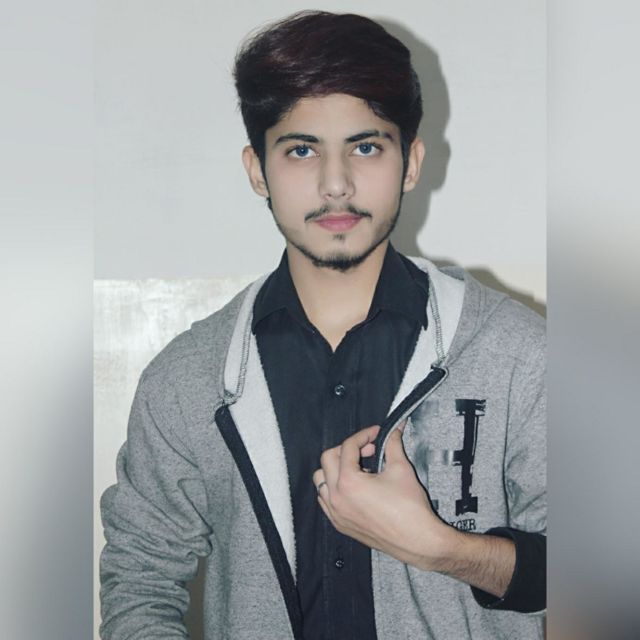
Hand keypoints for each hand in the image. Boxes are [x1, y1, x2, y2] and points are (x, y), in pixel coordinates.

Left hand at [312, 424, 450, 568]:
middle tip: (368, 450)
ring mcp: (336, 513)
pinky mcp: (340, 524)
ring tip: (359, 468)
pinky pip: (325, 500)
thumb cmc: (410, 511)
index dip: (363, 435)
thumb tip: (393, 432)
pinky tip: (354, 487)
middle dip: (347, 449)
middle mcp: (337, 498)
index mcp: (349, 482)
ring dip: (336, 468)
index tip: (375, 434)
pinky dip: (334, 488)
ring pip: (321, 480)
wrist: (417, 540)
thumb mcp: (401, 468)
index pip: (348, 447)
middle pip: (327, 459)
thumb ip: (393, 444)